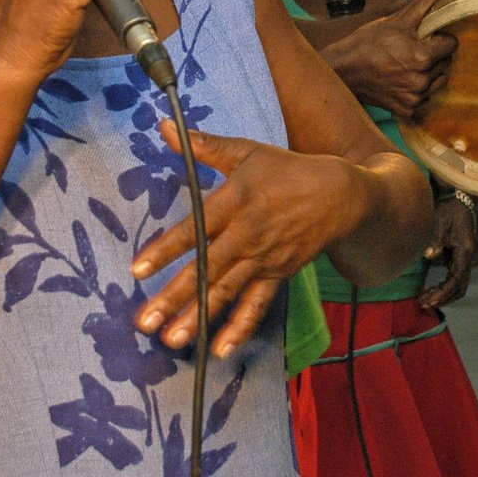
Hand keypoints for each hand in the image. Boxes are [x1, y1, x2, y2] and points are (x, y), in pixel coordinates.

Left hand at [130, 118, 359, 359]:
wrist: (340, 195)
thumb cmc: (287, 170)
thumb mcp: (246, 152)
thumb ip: (203, 145)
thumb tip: (163, 126)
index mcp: (234, 202)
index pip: (194, 230)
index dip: (165, 250)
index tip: (137, 270)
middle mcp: (246, 235)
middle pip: (206, 270)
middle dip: (173, 297)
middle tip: (144, 321)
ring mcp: (263, 259)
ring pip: (227, 292)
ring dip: (199, 318)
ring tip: (172, 340)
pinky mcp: (278, 275)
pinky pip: (257, 305)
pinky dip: (241, 328)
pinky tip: (220, 350)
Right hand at [322, 0, 477, 117]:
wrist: (341, 72)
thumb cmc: (367, 43)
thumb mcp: (396, 18)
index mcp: (423, 56)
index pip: (451, 44)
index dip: (439, 38)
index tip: (423, 37)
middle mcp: (422, 80)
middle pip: (446, 63)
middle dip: (435, 55)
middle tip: (411, 49)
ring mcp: (415, 98)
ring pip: (438, 82)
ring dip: (429, 73)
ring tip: (406, 65)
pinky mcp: (408, 110)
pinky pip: (425, 98)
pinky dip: (417, 90)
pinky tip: (401, 80)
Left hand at [419, 194, 475, 307]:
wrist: (458, 200)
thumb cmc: (449, 208)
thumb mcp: (440, 219)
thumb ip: (436, 238)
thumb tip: (428, 256)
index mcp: (465, 251)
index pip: (457, 279)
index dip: (444, 293)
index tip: (430, 301)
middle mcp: (467, 258)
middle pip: (459, 287)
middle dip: (443, 298)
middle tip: (423, 304)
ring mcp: (463, 259)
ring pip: (457, 286)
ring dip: (443, 295)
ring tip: (423, 301)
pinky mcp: (457, 258)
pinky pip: (452, 279)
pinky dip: (443, 288)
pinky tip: (429, 291)